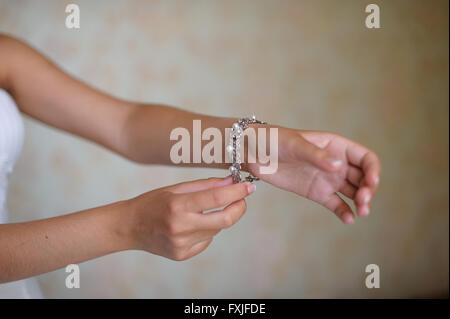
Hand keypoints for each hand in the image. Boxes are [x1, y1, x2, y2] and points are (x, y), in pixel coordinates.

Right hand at [124, 176, 254, 260]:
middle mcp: (181, 227)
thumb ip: (206, 186)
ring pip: (217, 229)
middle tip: (241, 199)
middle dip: (239, 208)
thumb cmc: (151, 203)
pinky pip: (206, 240)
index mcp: (178, 205)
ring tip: (205, 210)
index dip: (237, 192)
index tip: (249, 186)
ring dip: (219, 217)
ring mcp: (182, 244)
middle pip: (225, 220)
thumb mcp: (176, 188)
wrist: (129, 227)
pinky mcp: (182, 255)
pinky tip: (192, 224)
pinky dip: (207, 230)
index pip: (217, 198)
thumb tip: (231, 181)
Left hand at [247, 126, 380, 223]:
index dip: (374, 170)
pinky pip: (336, 204)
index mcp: (337, 146)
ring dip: (361, 203)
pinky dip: (344, 212)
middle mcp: (337, 163)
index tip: (371, 182)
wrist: (255, 153)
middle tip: (363, 201)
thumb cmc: (275, 140)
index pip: (366, 158)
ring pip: (353, 193)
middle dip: (369, 190)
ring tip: (361, 212)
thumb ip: (316, 156)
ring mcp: (328, 179)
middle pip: (364, 178)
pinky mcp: (317, 193)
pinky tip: (348, 220)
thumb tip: (338, 167)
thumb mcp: (295, 145)